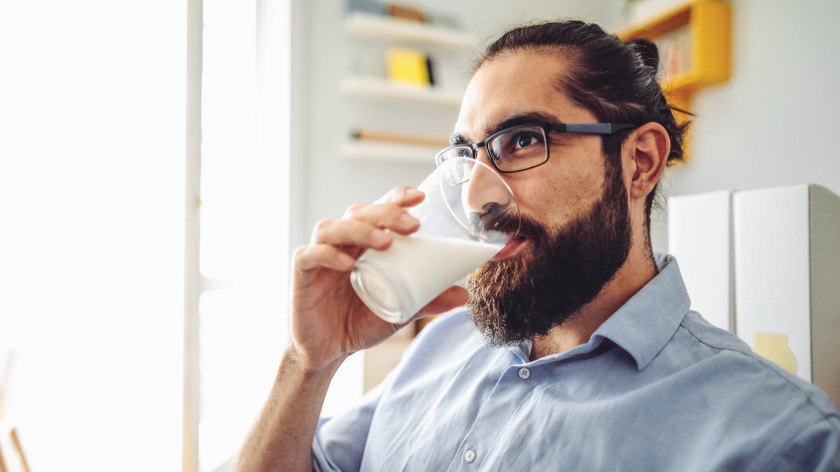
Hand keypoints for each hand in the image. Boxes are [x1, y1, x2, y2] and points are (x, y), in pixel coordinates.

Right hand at [290, 186, 468, 373]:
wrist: (329, 352)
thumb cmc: (360, 322)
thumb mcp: (400, 310)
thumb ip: (427, 300)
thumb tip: (463, 295)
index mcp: (364, 244)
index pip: (378, 209)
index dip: (395, 198)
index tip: (419, 198)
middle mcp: (342, 243)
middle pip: (358, 212)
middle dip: (385, 213)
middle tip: (412, 226)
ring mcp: (319, 257)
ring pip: (331, 227)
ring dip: (359, 229)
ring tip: (385, 242)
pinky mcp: (301, 275)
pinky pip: (309, 255)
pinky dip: (328, 254)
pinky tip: (348, 263)